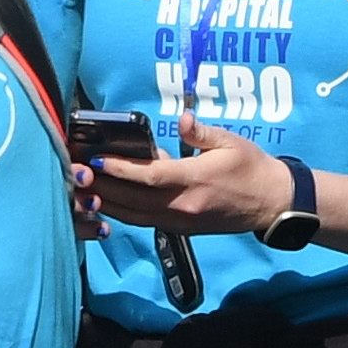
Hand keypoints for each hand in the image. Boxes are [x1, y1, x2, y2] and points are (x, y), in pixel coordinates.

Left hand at [91, 119, 304, 240]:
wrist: (273, 204)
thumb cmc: (252, 167)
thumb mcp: (230, 142)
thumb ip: (200, 132)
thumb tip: (181, 118)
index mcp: (194, 181)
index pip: (148, 177)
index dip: (119, 169)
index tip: (95, 158)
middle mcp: (182, 206)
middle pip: (132, 199)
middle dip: (101, 186)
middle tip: (74, 171)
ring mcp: (180, 221)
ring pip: (132, 215)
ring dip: (105, 202)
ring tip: (81, 186)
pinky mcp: (180, 229)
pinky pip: (143, 221)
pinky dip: (120, 212)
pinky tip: (104, 200)